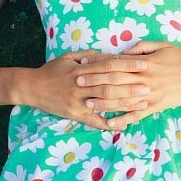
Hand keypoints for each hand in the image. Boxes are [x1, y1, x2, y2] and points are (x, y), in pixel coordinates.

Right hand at [15, 50, 149, 129]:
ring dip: (125, 104)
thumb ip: (90, 56)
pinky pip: (94, 121)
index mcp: (82, 69)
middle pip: (111, 85)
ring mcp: (78, 101)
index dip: (128, 65)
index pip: (109, 65)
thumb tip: (110, 55)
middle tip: (149, 86)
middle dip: (131, 86)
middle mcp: (82, 85)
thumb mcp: (69, 57)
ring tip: (142, 104)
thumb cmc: (52, 70)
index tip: (144, 64)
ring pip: (106, 103)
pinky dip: (109, 124)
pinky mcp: (75, 114)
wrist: (31, 87)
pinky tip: (123, 125)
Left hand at [79, 42, 180, 128]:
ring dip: (103, 103)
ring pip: (122, 100)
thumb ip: (142, 47)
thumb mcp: (163, 45)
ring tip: (87, 104)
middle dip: (94, 82)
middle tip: (77, 83)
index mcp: (144, 63)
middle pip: (114, 82)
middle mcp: (144, 80)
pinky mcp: (155, 107)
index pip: (115, 64)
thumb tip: (124, 51)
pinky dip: (123, 120)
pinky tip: (110, 124)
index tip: (83, 65)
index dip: (97, 65)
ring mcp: (149, 95)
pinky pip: (136, 115)